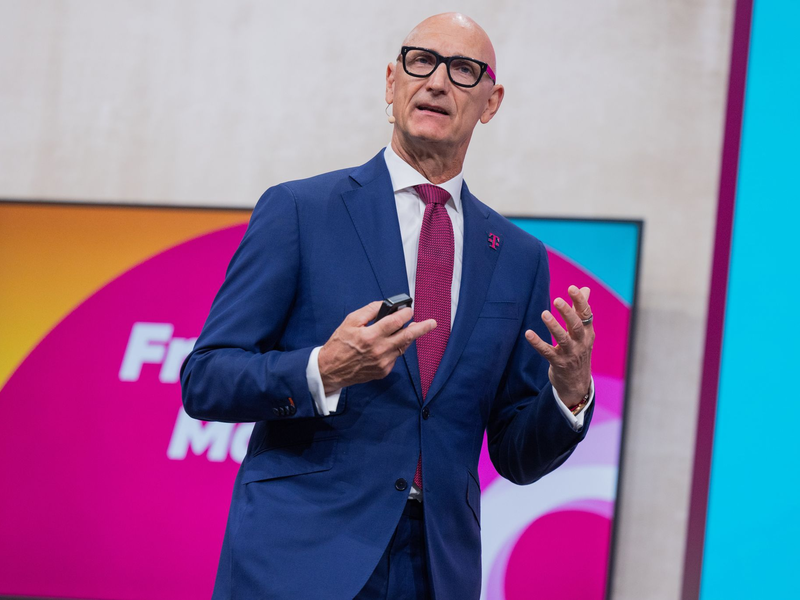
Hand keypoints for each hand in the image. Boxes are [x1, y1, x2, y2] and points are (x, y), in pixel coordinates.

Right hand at [318, 301, 436, 394]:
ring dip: (408, 337)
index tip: (408, 309)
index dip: (405, 313)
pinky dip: (395, 348)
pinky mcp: (383, 371)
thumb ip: (369, 311)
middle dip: (422, 328)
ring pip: (403, 347)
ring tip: (415, 328)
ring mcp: (383, 363)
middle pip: (407, 337)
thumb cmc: (339, 344)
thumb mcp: (350, 321)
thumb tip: (385, 305)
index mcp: (370, 336)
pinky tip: (390, 343)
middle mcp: (379, 350)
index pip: (395, 322)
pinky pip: (395, 356)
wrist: (330, 370)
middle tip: (433, 323)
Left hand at [524, 285, 593, 407]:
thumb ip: (581, 310)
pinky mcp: (558, 363)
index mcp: (588, 332)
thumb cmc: (578, 352)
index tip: (572, 288)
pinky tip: (528, 333)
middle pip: (577, 326)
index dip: (580, 301)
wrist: (577, 383)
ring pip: (563, 339)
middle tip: (557, 300)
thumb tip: (585, 289)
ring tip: (544, 314)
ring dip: (553, 326)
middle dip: (568, 313)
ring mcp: (570, 354)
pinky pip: (547, 352)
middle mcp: (581, 343)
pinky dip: (537, 343)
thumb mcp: (583, 332)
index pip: (586, 314)